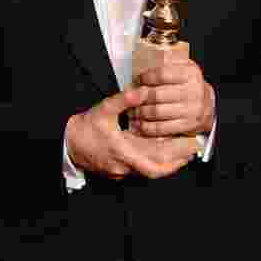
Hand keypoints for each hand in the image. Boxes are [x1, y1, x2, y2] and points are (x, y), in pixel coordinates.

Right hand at [65, 87, 200, 179]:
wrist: (67, 143)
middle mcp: (124, 166)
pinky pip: (141, 167)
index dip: (174, 162)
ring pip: (150, 169)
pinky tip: (161, 148)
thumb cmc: (85, 127)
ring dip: (167, 160)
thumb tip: (144, 90)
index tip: (187, 152)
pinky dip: (154, 159)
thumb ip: (124, 100)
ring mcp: (121, 171)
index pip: (153, 166)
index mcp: (122, 152)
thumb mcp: (103, 110)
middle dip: (177, 160)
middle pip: (157, 169)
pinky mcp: (118, 170)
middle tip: (192, 148)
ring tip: (183, 149)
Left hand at [129, 58, 214, 137]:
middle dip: (139, 97)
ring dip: (140, 112)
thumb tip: (140, 64)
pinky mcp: (188, 125)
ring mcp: (192, 110)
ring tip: (132, 110)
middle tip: (129, 97)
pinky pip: (162, 128)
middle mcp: (194, 91)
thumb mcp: (182, 67)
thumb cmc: (188, 84)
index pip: (162, 74)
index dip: (146, 77)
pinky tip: (139, 124)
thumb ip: (165, 61)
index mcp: (191, 73)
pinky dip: (147, 127)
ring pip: (157, 112)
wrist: (206, 104)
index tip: (138, 79)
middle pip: (157, 95)